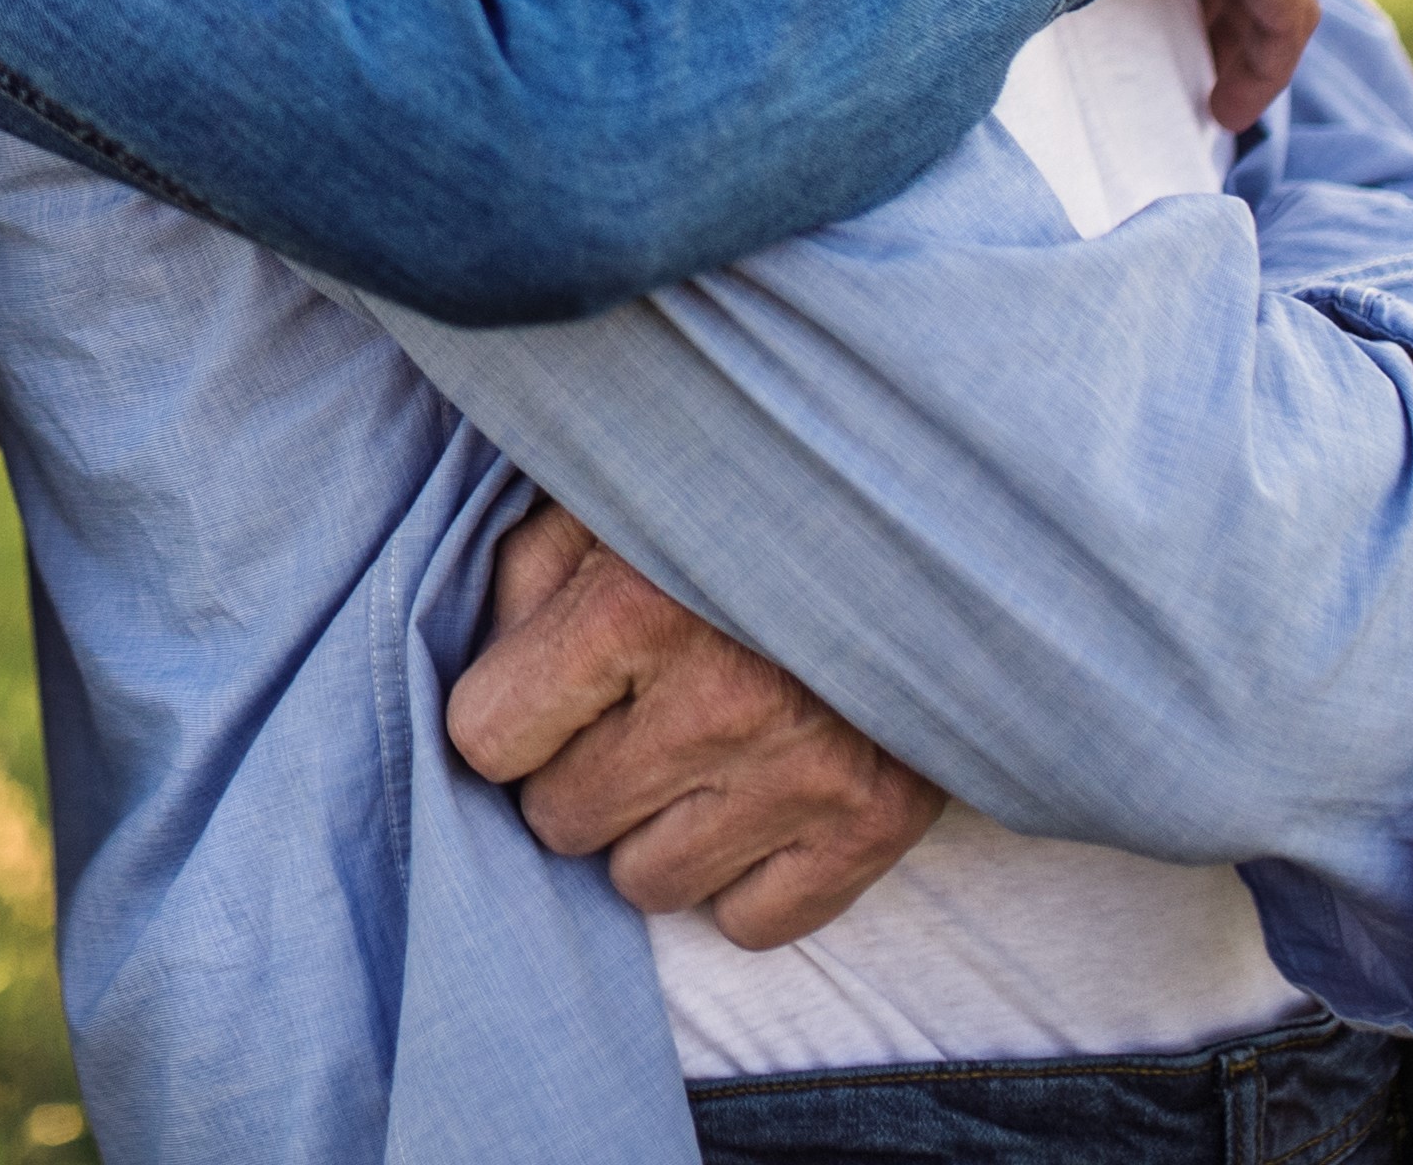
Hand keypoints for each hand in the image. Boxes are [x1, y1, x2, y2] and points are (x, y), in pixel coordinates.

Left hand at [447, 501, 944, 946]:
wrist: (927, 502)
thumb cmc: (739, 489)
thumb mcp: (613, 489)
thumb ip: (530, 574)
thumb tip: (485, 672)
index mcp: (633, 605)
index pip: (487, 737)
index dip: (506, 711)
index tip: (541, 684)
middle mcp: (717, 703)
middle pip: (560, 820)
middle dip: (577, 768)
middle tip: (628, 709)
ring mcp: (802, 773)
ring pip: (645, 884)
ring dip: (654, 826)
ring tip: (696, 744)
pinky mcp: (875, 824)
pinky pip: (752, 924)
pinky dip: (744, 875)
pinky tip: (757, 791)